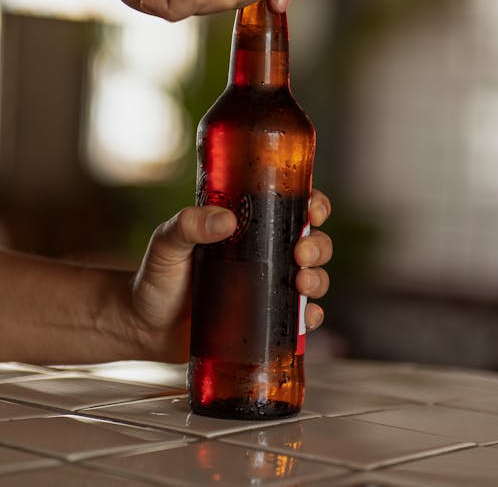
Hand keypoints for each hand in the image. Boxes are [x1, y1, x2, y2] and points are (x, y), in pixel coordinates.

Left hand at [130, 189, 331, 361]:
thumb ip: (188, 225)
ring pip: (312, 277)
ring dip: (318, 278)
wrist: (143, 328)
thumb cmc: (155, 278)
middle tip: (301, 253)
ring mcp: (267, 288)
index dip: (312, 204)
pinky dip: (311, 318)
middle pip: (310, 242)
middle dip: (317, 245)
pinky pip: (299, 319)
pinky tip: (306, 318)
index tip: (313, 210)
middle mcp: (264, 255)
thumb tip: (225, 219)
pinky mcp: (265, 321)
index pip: (289, 207)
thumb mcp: (166, 243)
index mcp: (247, 227)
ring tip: (302, 283)